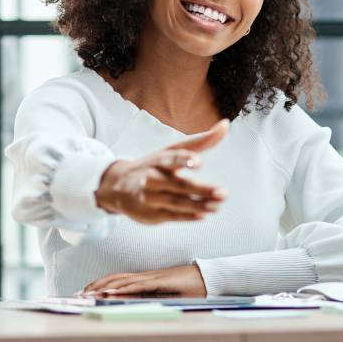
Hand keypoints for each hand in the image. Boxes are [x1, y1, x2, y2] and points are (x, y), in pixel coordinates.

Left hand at [83, 263, 206, 296]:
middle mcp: (144, 276)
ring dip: (105, 286)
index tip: (86, 290)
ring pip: (122, 280)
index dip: (101, 283)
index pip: (117, 279)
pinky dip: (124, 288)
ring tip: (90, 292)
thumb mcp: (163, 294)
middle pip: (114, 278)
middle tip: (81, 292)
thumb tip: (132, 301)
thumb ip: (148, 296)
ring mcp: (151, 277)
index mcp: (143, 278)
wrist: (204, 277)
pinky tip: (113, 292)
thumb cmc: (186, 286)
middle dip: (96, 284)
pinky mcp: (158, 281)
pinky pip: (138, 285)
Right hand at [94, 119, 228, 223]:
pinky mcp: (150, 214)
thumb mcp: (170, 151)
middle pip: (178, 185)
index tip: (198, 161)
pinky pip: (171, 216)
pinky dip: (187, 216)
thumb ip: (200, 141)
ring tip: (217, 206)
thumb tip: (225, 125)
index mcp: (159, 160)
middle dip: (202, 189)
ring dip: (198, 205)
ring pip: (176, 202)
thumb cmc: (152, 166)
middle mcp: (152, 177)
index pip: (171, 158)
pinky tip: (203, 215)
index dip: (184, 159)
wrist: (117, 186)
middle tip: (223, 192)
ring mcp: (150, 197)